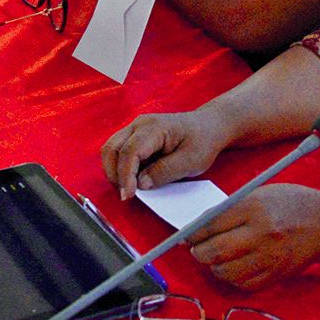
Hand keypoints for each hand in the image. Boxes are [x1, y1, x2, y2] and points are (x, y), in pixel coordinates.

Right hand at [101, 108, 229, 199]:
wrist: (208, 126)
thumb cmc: (202, 141)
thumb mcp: (191, 161)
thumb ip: (165, 172)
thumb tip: (141, 183)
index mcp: (154, 128)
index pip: (130, 151)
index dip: (126, 175)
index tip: (128, 195)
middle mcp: (139, 124)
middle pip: (112, 148)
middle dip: (114, 174)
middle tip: (125, 194)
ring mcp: (135, 128)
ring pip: (111, 148)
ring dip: (114, 170)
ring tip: (127, 188)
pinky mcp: (135, 135)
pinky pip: (118, 150)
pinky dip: (119, 166)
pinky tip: (132, 178)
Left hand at [186, 185, 319, 289]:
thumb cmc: (290, 203)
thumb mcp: (259, 194)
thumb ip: (231, 209)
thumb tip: (201, 226)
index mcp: (254, 208)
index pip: (213, 224)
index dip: (194, 233)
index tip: (187, 236)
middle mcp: (262, 234)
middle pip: (217, 251)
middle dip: (200, 253)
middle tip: (197, 250)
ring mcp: (271, 257)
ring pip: (228, 272)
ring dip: (215, 268)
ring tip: (215, 260)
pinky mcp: (278, 275)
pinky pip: (246, 284)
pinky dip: (233, 279)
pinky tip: (233, 269)